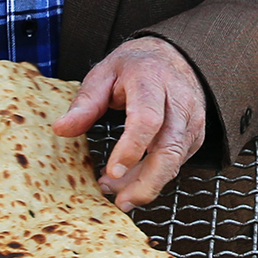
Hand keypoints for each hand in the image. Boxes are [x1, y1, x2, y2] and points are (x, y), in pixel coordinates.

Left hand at [54, 36, 206, 208]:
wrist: (174, 56)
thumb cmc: (135, 67)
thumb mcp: (103, 74)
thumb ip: (85, 103)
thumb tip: (62, 129)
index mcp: (151, 81)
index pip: (147, 120)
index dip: (131, 149)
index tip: (112, 172)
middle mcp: (179, 102)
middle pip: (169, 149)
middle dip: (146, 182)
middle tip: (121, 202)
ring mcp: (192, 120)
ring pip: (174, 162)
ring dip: (146, 184)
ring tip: (117, 193)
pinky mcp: (195, 135)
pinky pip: (176, 163)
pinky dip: (153, 177)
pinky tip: (131, 180)